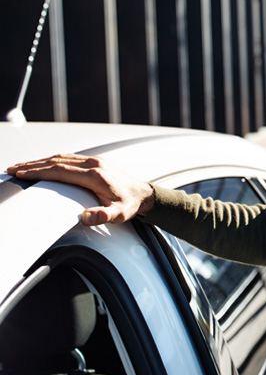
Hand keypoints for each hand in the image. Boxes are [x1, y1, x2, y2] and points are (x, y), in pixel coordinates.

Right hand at [6, 153, 154, 225]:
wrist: (143, 194)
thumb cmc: (129, 205)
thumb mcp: (119, 215)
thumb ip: (103, 216)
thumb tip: (86, 216)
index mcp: (95, 175)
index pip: (60, 170)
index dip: (38, 171)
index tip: (20, 173)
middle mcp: (94, 164)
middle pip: (56, 161)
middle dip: (32, 165)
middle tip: (12, 169)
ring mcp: (94, 161)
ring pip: (61, 158)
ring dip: (40, 161)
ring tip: (21, 166)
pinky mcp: (95, 162)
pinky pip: (69, 158)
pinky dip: (52, 160)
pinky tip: (42, 164)